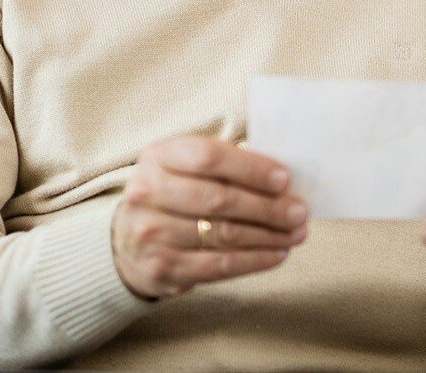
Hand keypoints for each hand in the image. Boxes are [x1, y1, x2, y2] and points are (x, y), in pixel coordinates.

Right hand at [111, 136, 308, 300]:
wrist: (126, 242)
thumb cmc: (171, 195)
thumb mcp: (184, 167)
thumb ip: (224, 165)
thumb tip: (281, 178)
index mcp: (157, 156)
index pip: (209, 157)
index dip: (250, 168)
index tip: (284, 179)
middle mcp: (147, 192)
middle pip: (219, 198)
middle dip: (267, 207)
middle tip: (299, 212)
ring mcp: (151, 233)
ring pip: (223, 234)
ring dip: (268, 235)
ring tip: (296, 233)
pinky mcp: (162, 268)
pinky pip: (219, 266)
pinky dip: (255, 260)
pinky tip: (277, 254)